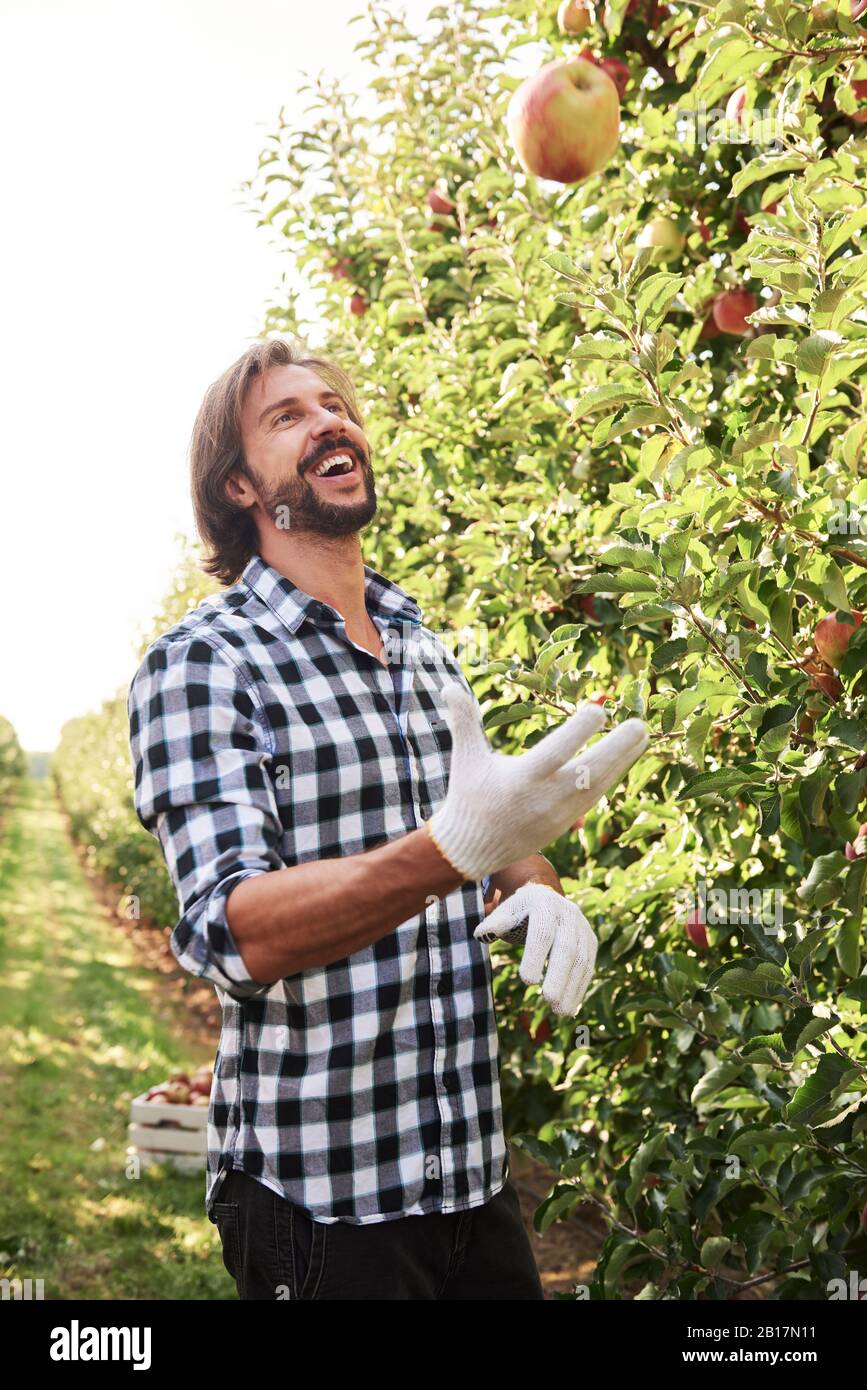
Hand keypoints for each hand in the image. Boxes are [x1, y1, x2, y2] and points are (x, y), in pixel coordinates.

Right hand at [426, 681, 649, 881]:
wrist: (470, 849)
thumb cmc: (469, 796)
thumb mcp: (466, 758)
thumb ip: (464, 721)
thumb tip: (449, 686)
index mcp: (521, 779)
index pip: (556, 752)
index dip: (578, 732)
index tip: (599, 711)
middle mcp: (545, 798)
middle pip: (590, 771)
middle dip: (618, 748)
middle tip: (640, 724)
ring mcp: (559, 814)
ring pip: (599, 786)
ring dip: (623, 761)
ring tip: (643, 735)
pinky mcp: (566, 824)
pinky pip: (595, 797)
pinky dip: (613, 777)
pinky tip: (627, 757)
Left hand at [474, 883, 596, 1016]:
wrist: (546, 898)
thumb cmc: (520, 911)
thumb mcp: (507, 911)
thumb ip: (496, 923)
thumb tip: (480, 934)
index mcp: (545, 903)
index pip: (542, 932)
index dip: (536, 956)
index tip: (527, 981)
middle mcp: (568, 914)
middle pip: (567, 948)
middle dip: (559, 976)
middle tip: (549, 1000)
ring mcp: (582, 928)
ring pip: (582, 960)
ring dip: (572, 988)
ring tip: (561, 1012)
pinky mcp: (590, 942)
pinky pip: (588, 967)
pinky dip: (579, 989)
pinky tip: (570, 1008)